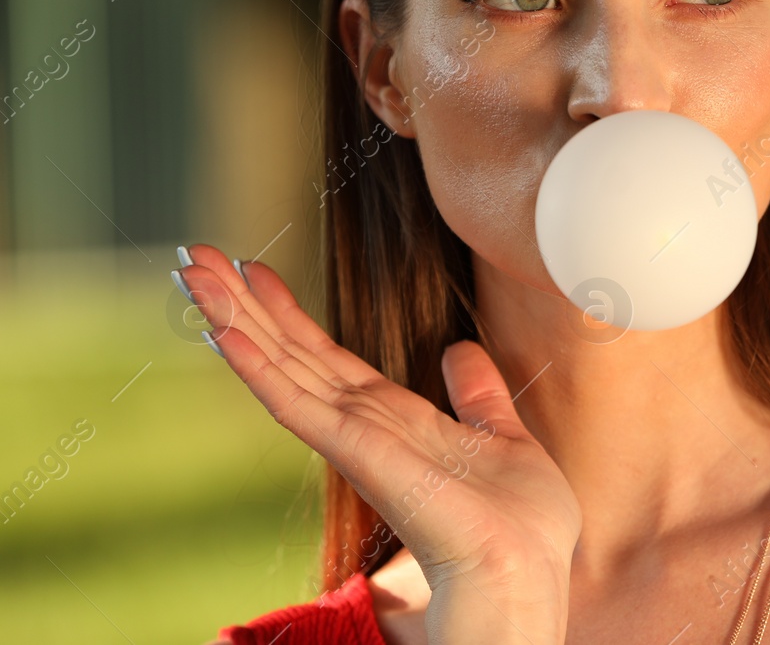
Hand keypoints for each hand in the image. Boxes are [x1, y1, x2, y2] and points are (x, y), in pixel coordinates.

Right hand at [176, 244, 578, 640]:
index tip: (254, 271)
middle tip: (194, 257)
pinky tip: (225, 333)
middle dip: (243, 305)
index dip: (291, 315)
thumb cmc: (519, 521)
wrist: (523, 566)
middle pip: (292, 354)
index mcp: (396, 418)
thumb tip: (460, 350)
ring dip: (235, 319)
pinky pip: (296, 404)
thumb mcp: (503, 436)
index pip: (328, 357)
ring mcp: (353, 439)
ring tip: (191, 272)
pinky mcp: (356, 451)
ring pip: (282, 368)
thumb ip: (477, 395)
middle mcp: (364, 425)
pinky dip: (259, 368)